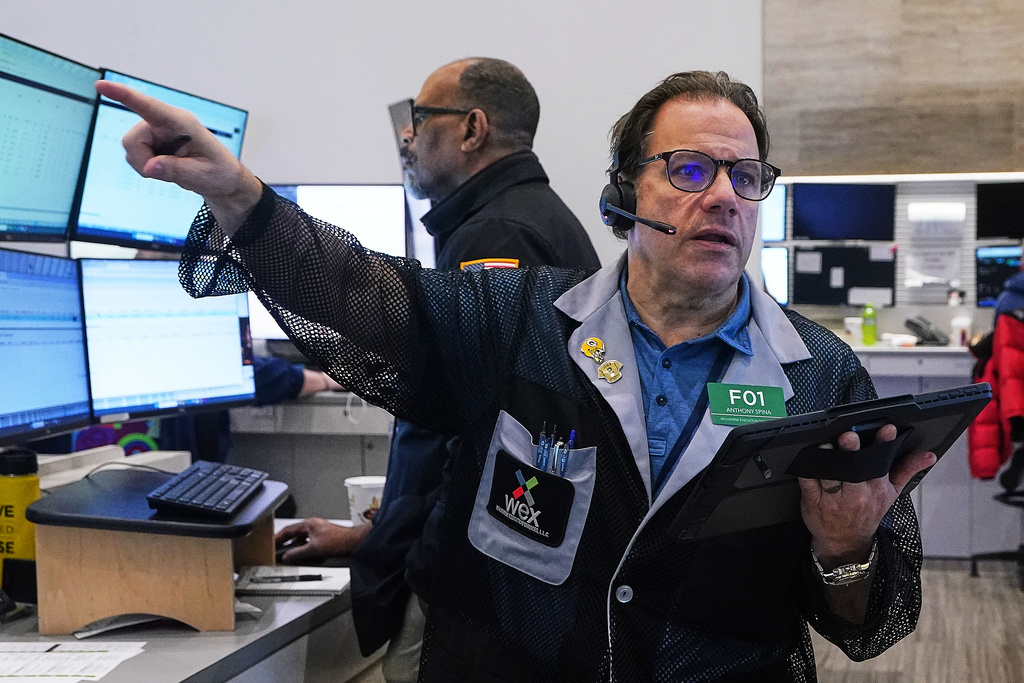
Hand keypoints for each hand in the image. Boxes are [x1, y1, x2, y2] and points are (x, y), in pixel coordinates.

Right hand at [94, 80, 262, 233]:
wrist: (221, 179)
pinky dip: (146, 167)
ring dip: (145, 165)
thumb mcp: (201, 176)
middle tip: (164, 173)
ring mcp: (156, 132)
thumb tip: (149, 168)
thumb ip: (175, 170)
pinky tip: (165, 167)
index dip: (124, 96)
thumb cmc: (218, 172)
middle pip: (131, 139)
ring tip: (172, 169)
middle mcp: (165, 123)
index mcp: (181, 122)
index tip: (101, 85)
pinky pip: (135, 156)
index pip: (149, 107)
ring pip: (131, 149)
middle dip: (141, 160)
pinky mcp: (152, 143)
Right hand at [274, 518, 370, 563]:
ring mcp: (318, 531)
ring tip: (288, 554)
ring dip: (294, 546)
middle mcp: (313, 525)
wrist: (353, 542)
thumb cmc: (339, 540)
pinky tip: (302, 555)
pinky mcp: (323, 537)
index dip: (277, 537)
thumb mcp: (314, 549)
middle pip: (294, 534)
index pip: (288, 530)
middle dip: (285, 542)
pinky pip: (308, 542)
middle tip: (276, 549)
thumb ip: (298, 553)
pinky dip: (303, 548)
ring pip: (301, 538)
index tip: (270, 543)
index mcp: (309, 524)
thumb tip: (287, 556)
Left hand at [797, 423, 935, 568]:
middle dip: (852, 452)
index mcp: (876, 488)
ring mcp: (834, 498)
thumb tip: (928, 455)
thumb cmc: (868, 513)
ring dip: (827, 459)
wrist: (845, 541)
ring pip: (830, 475)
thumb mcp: (891, 493)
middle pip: (853, 470)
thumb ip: (907, 470)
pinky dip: (807, 470)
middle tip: (850, 437)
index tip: (887, 430)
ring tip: (827, 445)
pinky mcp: (813, 501)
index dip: (884, 445)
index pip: (881, 464)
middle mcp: (856, 494)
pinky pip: (808, 483)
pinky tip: (807, 458)